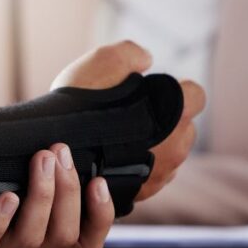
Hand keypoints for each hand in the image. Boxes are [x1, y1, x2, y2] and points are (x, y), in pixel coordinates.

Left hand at [0, 146, 113, 247]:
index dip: (100, 217)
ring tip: (42, 160)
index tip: (98, 181)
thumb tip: (59, 136)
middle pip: (61, 237)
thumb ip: (28, 172)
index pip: (84, 244)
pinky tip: (6, 197)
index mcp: (35, 244)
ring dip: (41, 197)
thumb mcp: (1, 190)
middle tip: (59, 153)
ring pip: (29, 241)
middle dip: (67, 192)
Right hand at [51, 40, 205, 201]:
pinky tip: (112, 158)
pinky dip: (136, 166)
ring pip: (168, 156)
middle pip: (183, 128)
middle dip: (165, 121)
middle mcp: (176, 148)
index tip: (153, 89)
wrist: (51, 152)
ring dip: (153, 146)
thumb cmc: (78, 107)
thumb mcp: (104, 60)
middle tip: (130, 113)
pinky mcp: (141, 194)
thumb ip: (132, 53)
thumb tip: (145, 59)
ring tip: (117, 138)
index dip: (177, 89)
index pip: (196, 95)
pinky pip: (148, 177)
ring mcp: (160, 176)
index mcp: (176, 114)